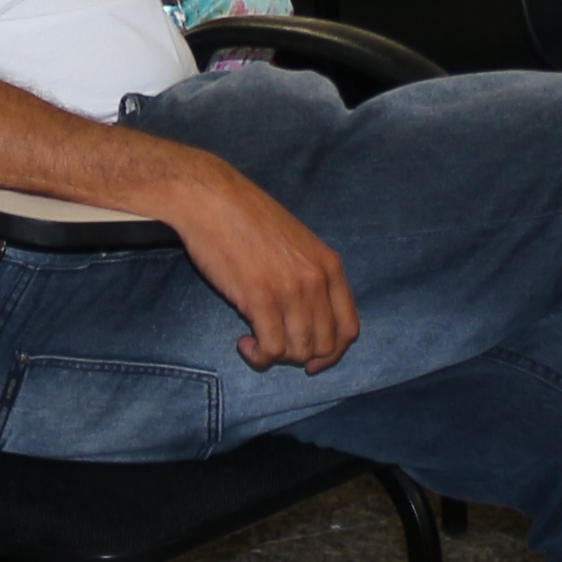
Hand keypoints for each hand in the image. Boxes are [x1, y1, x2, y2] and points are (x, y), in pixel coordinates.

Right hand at [160, 163, 357, 372]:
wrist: (211, 200)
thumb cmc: (248, 218)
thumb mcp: (297, 242)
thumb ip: (311, 276)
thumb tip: (311, 319)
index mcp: (330, 265)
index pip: (349, 328)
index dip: (333, 353)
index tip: (313, 361)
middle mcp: (317, 280)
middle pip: (324, 345)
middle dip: (301, 356)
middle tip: (275, 346)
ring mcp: (291, 291)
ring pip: (299, 351)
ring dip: (277, 356)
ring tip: (256, 342)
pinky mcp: (261, 299)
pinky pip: (271, 349)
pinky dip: (259, 356)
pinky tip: (244, 343)